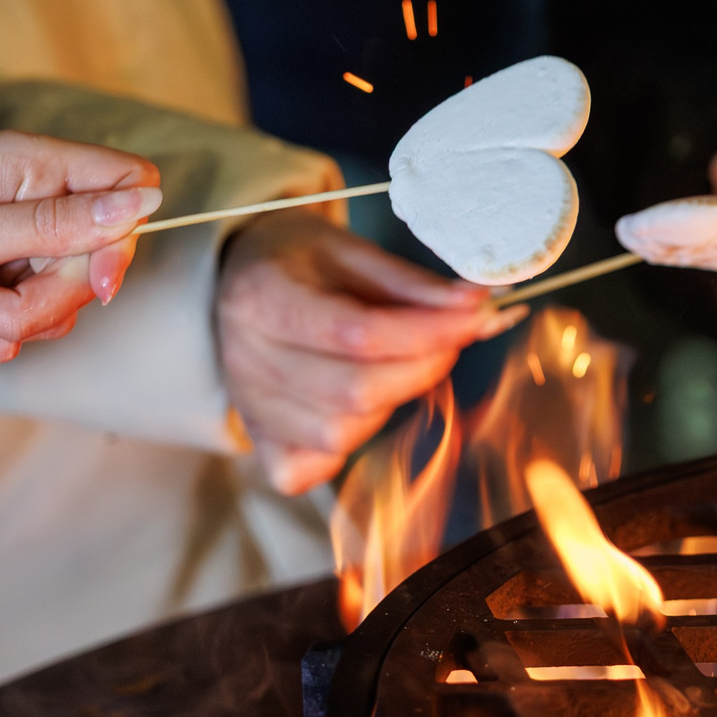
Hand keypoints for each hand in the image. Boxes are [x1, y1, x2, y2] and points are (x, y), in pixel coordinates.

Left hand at [0, 132, 161, 364]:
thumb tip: (144, 201)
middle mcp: (28, 206)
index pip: (126, 184)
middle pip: (96, 262)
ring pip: (60, 305)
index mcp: (28, 167)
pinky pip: (21, 334)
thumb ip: (57, 224)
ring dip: (5, 323)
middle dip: (44, 299)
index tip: (95, 280)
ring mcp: (9, 254)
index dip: (123, 235)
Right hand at [215, 211, 522, 493]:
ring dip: (392, 400)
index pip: (357, 333)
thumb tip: (478, 307)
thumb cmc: (300, 261)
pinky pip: (312, 467)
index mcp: (261, 297)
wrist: (238, 279)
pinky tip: (361, 404)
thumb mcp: (352, 249)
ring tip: (400, 362)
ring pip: (340, 433)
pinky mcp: (257, 443)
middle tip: (453, 338)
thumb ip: (413, 284)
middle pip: (354, 391)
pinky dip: (349, 443)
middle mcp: (244, 359)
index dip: (428, 332)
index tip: (477, 317)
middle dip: (425, 367)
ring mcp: (247, 408)